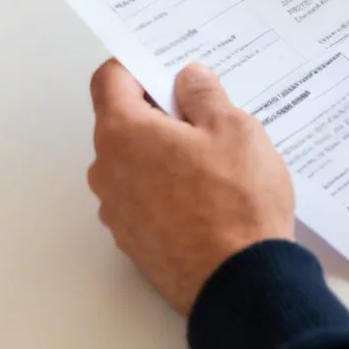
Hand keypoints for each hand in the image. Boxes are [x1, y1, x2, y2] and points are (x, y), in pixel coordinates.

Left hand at [87, 61, 294, 314]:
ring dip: (162, 154)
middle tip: (203, 115)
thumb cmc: (236, 202)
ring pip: (132, 163)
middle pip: (121, 123)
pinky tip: (205, 196)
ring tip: (212, 161)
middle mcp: (108, 171)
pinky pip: (142, 198)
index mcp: (123, 134)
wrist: (239, 282)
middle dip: (157, 113)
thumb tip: (188, 79)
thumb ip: (204, 95)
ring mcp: (117, 210)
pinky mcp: (132, 241)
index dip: (137, 67)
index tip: (166, 69)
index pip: (109, 80)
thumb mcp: (233, 128)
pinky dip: (165, 188)